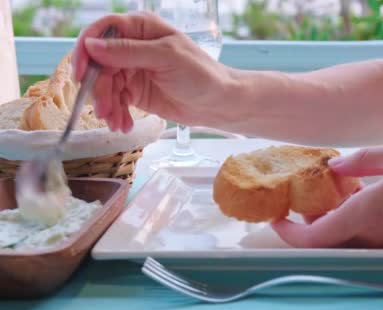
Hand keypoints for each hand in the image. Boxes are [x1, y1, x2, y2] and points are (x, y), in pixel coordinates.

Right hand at [72, 12, 234, 132]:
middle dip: (99, 89)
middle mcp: (132, 46)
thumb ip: (128, 52)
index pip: (101, 31)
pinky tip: (123, 125)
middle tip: (104, 111)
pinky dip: (116, 114)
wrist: (218, 103)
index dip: (85, 50)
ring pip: (104, 85)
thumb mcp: (165, 58)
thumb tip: (91, 46)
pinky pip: (114, 101)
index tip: (81, 74)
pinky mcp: (134, 91)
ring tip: (117, 124)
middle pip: (98, 63)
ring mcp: (132, 69)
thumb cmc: (201, 74)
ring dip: (107, 106)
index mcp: (140, 28)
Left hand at [272, 139, 382, 247]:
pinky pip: (366, 234)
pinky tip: (357, 190)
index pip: (314, 237)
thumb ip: (362, 161)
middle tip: (300, 192)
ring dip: (330, 218)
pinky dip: (352, 218)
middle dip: (307, 221)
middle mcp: (375, 235)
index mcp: (368, 215)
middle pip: (327, 239)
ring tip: (326, 186)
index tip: (276, 218)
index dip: (289, 232)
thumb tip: (335, 167)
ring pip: (346, 237)